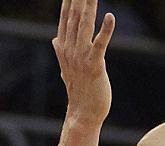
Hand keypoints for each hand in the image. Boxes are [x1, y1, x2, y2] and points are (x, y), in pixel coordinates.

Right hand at [53, 0, 114, 128]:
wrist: (83, 114)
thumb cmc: (79, 91)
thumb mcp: (66, 68)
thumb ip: (61, 51)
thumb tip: (54, 40)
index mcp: (64, 47)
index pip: (66, 17)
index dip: (69, 0)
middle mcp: (70, 49)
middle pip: (74, 16)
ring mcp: (81, 57)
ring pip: (84, 25)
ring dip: (89, 6)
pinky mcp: (95, 65)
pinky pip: (100, 44)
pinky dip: (105, 30)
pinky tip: (110, 16)